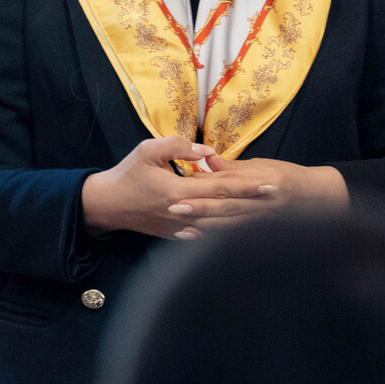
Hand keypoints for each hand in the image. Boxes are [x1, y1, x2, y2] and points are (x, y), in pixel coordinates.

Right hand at [81, 137, 274, 239]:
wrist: (107, 205)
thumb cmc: (127, 174)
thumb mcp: (148, 151)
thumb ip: (179, 147)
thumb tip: (208, 152)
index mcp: (179, 191)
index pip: (220, 188)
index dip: (246, 186)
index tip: (268, 183)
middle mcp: (184, 214)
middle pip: (225, 209)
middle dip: (252, 203)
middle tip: (277, 197)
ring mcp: (180, 228)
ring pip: (217, 226)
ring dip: (242, 220)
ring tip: (266, 214)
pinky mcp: (175, 236)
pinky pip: (204, 236)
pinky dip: (223, 234)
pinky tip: (239, 231)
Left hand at [164, 156, 349, 236]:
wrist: (316, 199)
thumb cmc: (287, 178)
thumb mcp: (263, 167)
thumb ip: (234, 168)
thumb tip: (207, 161)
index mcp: (261, 183)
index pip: (229, 186)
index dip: (204, 188)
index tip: (181, 187)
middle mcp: (261, 204)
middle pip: (226, 207)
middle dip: (199, 209)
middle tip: (174, 208)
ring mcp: (261, 221)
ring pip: (229, 226)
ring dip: (204, 228)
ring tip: (181, 229)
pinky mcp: (260, 233)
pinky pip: (235, 238)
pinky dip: (216, 240)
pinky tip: (199, 240)